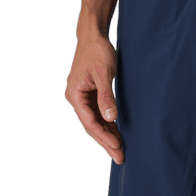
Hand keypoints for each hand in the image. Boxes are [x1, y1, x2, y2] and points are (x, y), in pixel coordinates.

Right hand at [65, 34, 123, 163]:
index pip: (90, 122)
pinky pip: (99, 116)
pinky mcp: (90, 97)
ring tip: (120, 152)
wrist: (92, 36)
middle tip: (121, 158)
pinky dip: (108, 126)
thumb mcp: (104, 73)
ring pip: (95, 123)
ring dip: (107, 137)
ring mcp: (83, 99)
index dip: (104, 136)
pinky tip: (117, 136)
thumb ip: (106, 96)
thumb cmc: (97, 52)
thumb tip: (110, 118)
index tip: (117, 146)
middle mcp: (76, 99)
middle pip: (92, 127)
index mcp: (75, 95)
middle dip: (106, 142)